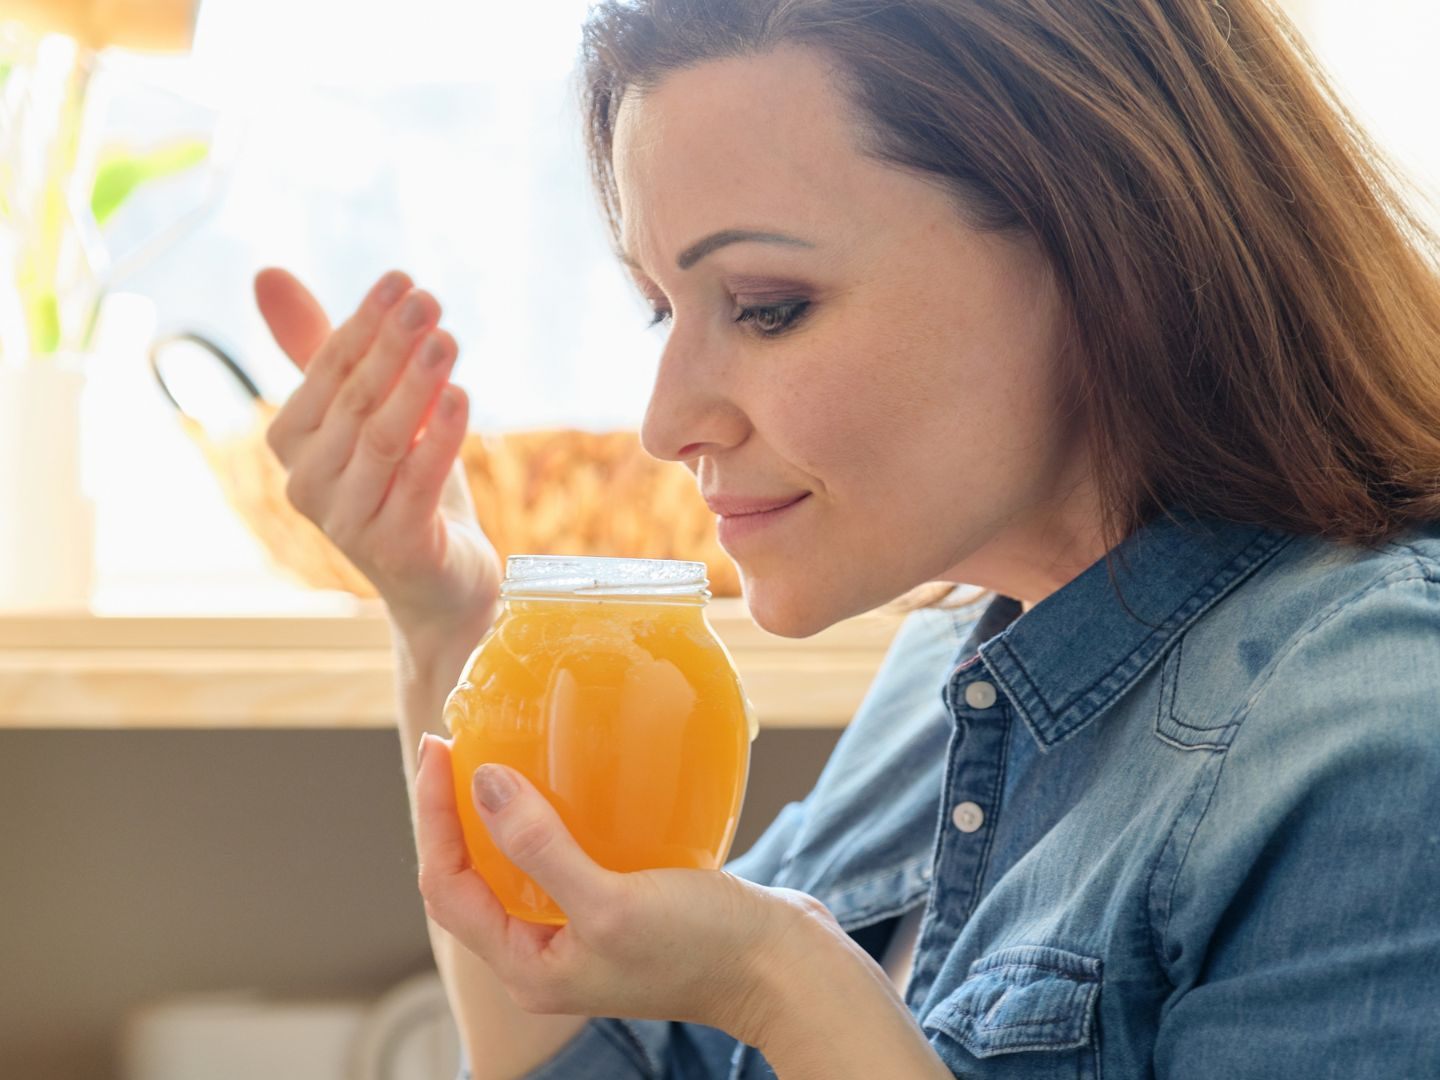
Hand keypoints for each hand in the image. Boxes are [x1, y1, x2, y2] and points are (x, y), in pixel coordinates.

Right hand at [254, 268, 500, 648]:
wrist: (442, 585)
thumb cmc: (403, 486)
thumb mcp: (367, 412)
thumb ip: (322, 349)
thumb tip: (265, 272)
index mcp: (293, 445)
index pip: (326, 373)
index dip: (363, 324)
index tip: (402, 278)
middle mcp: (308, 485)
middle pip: (354, 402)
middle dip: (392, 345)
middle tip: (428, 300)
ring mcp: (348, 522)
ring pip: (382, 439)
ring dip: (415, 384)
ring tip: (447, 339)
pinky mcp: (396, 549)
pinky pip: (418, 483)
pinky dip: (438, 439)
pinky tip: (460, 398)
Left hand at [413, 732, 843, 1046]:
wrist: (782, 968)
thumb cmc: (703, 948)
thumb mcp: (613, 901)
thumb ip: (541, 848)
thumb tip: (483, 785)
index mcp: (529, 968)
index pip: (448, 889)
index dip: (434, 818)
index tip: (441, 749)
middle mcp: (547, 955)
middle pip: (473, 877)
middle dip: (458, 812)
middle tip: (460, 743)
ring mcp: (582, 933)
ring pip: (517, 865)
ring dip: (504, 812)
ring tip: (503, 752)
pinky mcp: (619, 907)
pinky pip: (566, 857)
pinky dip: (556, 817)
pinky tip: (570, 779)